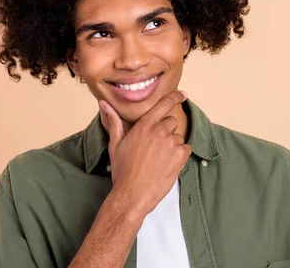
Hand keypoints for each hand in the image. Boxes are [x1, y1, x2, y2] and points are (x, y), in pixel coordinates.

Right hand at [98, 90, 191, 215]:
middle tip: (156, 148)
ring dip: (172, 145)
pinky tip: (167, 165)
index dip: (175, 97)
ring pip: (178, 137)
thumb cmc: (122, 170)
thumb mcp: (115, 144)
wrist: (132, 194)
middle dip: (166, 131)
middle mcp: (159, 131)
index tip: (183, 95)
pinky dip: (180, 155)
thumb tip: (103, 104)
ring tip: (159, 160)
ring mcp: (171, 143)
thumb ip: (113, 121)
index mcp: (143, 126)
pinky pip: (186, 149)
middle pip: (171, 122)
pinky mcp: (180, 156)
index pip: (162, 105)